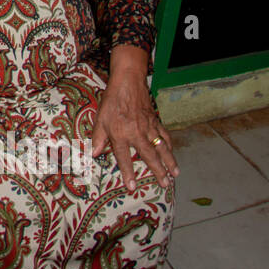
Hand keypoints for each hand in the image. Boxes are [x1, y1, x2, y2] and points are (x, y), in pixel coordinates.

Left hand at [91, 57, 178, 192]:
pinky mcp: (156, 121)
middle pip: (149, 156)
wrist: (128, 82)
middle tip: (165, 184)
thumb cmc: (112, 101)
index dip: (128, 173)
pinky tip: (172, 154)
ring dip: (169, 162)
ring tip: (175, 175)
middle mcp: (137, 133)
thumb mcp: (100, 119)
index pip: (124, 158)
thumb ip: (98, 138)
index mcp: (121, 134)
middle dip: (158, 171)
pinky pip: (165, 136)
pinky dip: (169, 146)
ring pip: (161, 147)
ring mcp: (149, 127)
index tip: (132, 186)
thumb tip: (94, 154)